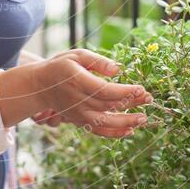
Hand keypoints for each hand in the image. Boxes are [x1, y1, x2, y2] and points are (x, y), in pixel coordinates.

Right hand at [34, 48, 152, 137]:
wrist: (40, 86)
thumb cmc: (61, 67)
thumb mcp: (77, 55)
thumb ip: (98, 61)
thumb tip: (118, 69)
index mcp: (78, 81)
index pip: (105, 90)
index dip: (124, 92)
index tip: (141, 88)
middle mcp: (78, 100)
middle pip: (108, 106)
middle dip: (131, 104)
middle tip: (149, 99)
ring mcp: (78, 114)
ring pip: (105, 122)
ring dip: (126, 122)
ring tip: (143, 118)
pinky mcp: (79, 121)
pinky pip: (98, 131)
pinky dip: (114, 133)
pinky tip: (130, 130)